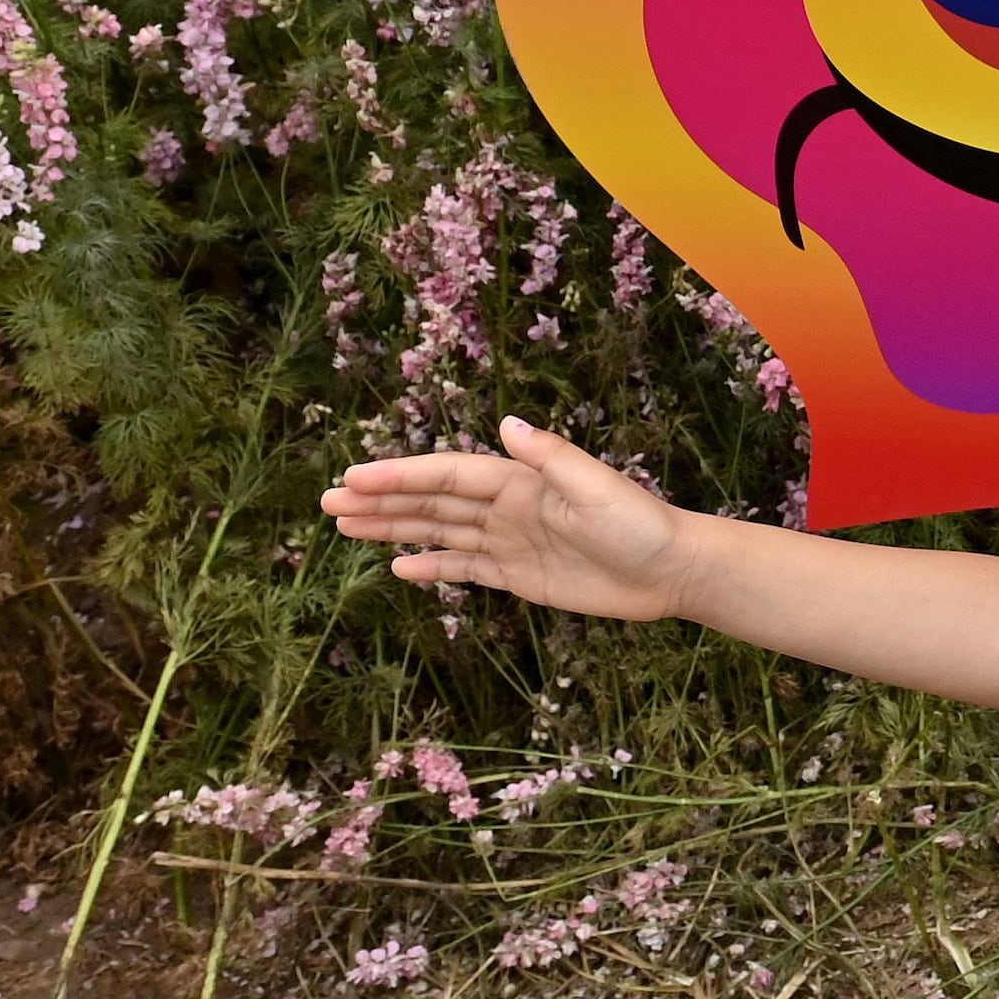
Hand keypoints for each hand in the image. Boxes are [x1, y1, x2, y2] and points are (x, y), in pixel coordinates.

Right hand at [324, 417, 700, 622]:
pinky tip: (397, 566)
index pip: (448, 475)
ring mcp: (511, 541)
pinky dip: (431, 566)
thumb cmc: (640, 523)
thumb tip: (506, 424)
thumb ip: (551, 457)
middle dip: (382, 500)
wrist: (672, 571)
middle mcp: (509, 507)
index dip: (401, 475)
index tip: (354, 477)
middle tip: (327, 503)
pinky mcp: (519, 575)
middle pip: (433, 501)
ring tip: (344, 529)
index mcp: (522, 481)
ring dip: (394, 528)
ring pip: (440, 531)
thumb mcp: (597, 487)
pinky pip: (465, 568)